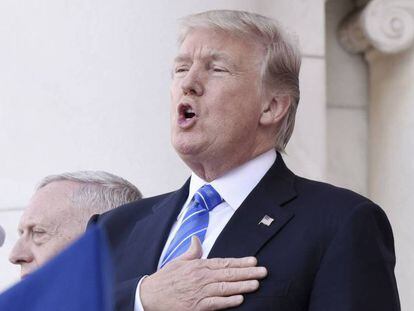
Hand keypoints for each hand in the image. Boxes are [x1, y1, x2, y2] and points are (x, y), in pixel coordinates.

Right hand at [140, 236, 266, 310]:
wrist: (149, 296)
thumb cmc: (165, 279)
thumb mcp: (177, 261)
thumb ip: (191, 252)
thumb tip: (196, 239)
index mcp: (198, 266)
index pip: (223, 262)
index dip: (240, 262)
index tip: (253, 261)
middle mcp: (201, 277)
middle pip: (228, 274)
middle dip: (247, 272)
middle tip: (263, 271)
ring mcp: (199, 292)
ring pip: (224, 288)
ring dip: (242, 285)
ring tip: (256, 283)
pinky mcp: (196, 307)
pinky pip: (215, 304)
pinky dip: (228, 301)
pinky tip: (240, 299)